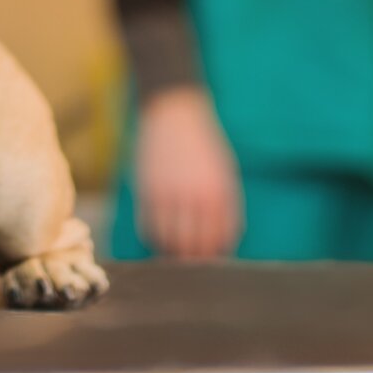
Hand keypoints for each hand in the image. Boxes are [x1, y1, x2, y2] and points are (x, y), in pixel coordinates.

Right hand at [134, 86, 242, 260]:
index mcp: (220, 193)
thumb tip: (223, 240)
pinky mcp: (147, 191)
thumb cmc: (203, 144)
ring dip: (173, 252)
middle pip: (195, 246)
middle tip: (192, 261)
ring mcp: (169, 194)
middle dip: (195, 258)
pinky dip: (155, 238)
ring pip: (170, 241)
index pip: (220, 239)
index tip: (213, 258)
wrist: (174, 112)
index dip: (217, 254)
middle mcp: (195, 197)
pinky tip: (160, 235)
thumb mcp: (224, 173)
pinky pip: (149, 228)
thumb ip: (225, 206)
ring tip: (175, 251)